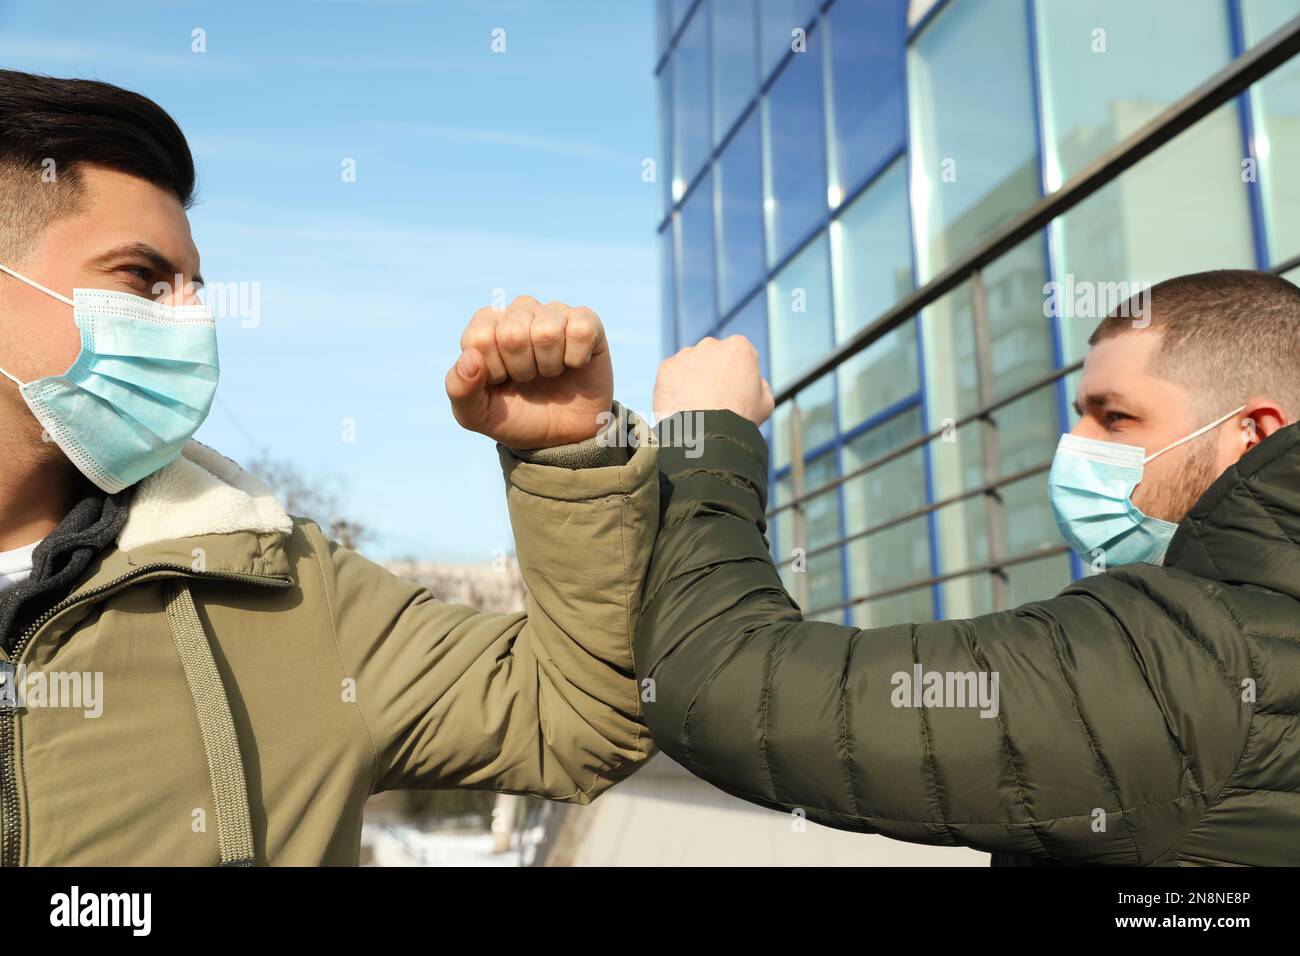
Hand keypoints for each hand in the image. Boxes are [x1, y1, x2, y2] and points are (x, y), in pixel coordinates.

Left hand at [446, 296, 613, 447]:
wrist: (562, 437)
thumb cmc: (516, 417)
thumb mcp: (477, 415)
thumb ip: (460, 390)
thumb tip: (470, 357)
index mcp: (486, 325)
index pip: (479, 338)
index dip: (493, 371)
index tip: (501, 382)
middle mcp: (519, 311)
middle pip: (512, 334)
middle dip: (521, 370)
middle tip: (528, 378)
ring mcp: (554, 313)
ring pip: (546, 332)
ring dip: (549, 366)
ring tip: (550, 372)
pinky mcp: (587, 321)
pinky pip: (580, 331)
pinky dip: (576, 359)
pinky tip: (574, 365)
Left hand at [653, 335, 773, 425]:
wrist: (706, 435)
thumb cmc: (739, 420)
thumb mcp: (765, 403)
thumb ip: (760, 385)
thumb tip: (754, 382)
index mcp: (739, 347)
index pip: (739, 355)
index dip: (738, 374)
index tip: (735, 391)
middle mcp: (711, 345)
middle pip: (712, 356)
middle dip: (713, 372)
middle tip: (714, 400)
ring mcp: (686, 355)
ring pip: (690, 365)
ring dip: (692, 379)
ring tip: (697, 407)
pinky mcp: (666, 368)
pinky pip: (671, 376)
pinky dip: (675, 388)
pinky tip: (683, 406)